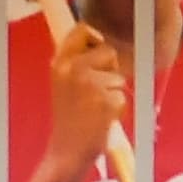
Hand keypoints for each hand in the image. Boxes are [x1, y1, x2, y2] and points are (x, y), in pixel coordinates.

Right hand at [41, 17, 131, 180]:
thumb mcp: (63, 83)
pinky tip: (101, 120)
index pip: (82, 30)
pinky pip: (123, 97)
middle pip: (108, 51)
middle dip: (110, 69)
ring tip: (95, 109)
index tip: (98, 49)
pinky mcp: (106, 100)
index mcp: (60, 63)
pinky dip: (117, 109)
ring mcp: (90, 84)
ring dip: (113, 93)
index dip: (95, 38)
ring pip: (118, 77)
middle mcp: (73, 69)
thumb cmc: (69, 119)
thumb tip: (96, 37)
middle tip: (97, 92)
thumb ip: (76, 61)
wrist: (67, 151)